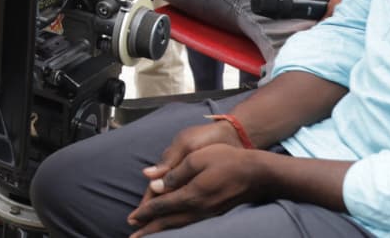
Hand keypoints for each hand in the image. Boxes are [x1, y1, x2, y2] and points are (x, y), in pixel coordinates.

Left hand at [128, 144, 268, 235]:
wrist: (258, 174)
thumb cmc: (227, 160)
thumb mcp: (196, 158)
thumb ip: (174, 173)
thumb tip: (155, 185)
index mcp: (191, 194)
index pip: (162, 206)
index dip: (145, 212)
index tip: (131, 219)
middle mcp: (199, 209)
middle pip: (168, 222)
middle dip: (149, 229)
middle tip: (133, 236)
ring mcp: (209, 213)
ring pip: (180, 226)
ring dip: (162, 231)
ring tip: (148, 236)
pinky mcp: (216, 213)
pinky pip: (191, 224)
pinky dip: (177, 228)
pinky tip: (173, 228)